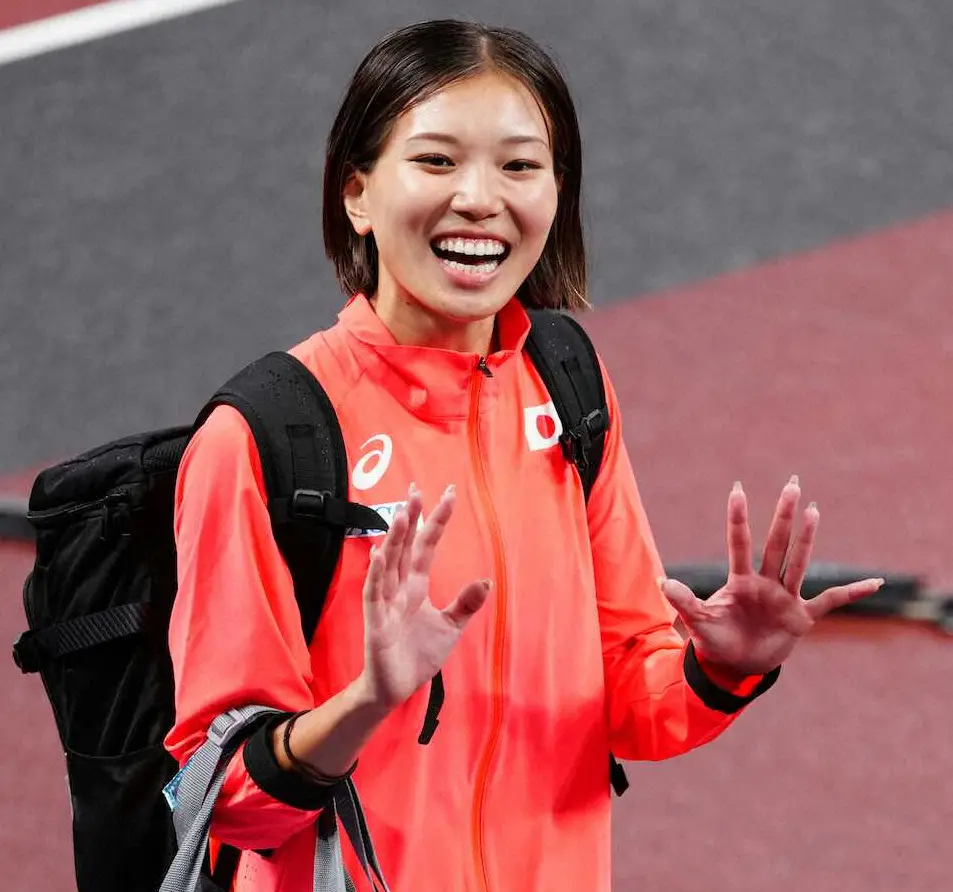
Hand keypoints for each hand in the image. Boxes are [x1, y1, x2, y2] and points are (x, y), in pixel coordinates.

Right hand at [358, 483, 491, 710]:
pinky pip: (375, 592)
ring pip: (390, 563)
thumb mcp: (450, 627)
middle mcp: (400, 587)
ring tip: (403, 514)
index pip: (427, 546)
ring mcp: (386, 602)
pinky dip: (377, 573)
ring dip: (395, 539)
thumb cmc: (418, 655)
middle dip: (412, 518)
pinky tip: (380, 554)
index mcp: (416, 586)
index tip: (449, 495)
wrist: (396, 687)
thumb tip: (487, 580)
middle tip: (416, 489)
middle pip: (405, 546)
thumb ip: (465, 604)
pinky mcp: (376, 620)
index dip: (437, 522)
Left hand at [660, 477, 883, 676]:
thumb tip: (663, 583)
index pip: (739, 544)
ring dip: (807, 538)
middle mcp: (765, 583)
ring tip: (814, 510)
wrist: (735, 665)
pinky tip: (875, 583)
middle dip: (783, 515)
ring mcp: (784, 598)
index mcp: (739, 582)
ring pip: (799, 562)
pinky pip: (831, 601)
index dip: (738, 518)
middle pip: (776, 544)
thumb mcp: (699, 622)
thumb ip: (685, 602)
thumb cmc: (715, 639)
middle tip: (792, 484)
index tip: (737, 489)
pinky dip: (852, 593)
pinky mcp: (801, 617)